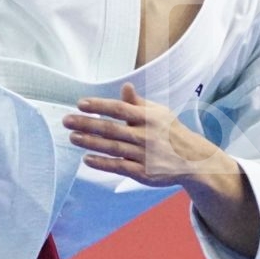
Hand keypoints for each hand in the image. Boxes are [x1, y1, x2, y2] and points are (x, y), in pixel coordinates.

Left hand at [62, 82, 219, 186]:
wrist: (193, 160)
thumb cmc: (171, 132)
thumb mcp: (159, 113)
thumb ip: (138, 102)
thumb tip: (125, 86)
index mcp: (148, 118)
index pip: (120, 109)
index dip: (99, 105)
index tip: (80, 103)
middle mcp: (145, 135)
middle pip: (111, 129)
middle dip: (87, 124)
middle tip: (66, 120)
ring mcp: (144, 155)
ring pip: (112, 148)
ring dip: (90, 142)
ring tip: (72, 137)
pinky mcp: (143, 172)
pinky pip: (118, 167)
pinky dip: (102, 163)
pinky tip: (87, 159)